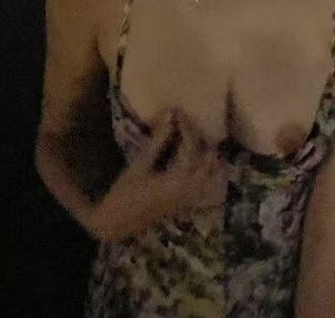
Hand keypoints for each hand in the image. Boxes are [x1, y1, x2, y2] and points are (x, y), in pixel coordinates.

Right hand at [92, 106, 229, 241]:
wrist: (119, 222)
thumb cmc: (126, 192)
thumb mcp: (140, 164)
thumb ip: (158, 140)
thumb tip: (170, 114)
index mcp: (178, 179)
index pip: (191, 146)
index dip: (186, 126)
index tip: (177, 111)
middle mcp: (190, 189)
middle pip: (208, 159)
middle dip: (200, 138)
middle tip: (187, 123)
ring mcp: (192, 199)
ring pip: (215, 175)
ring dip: (211, 156)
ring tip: (198, 140)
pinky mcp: (190, 204)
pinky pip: (211, 190)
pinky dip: (214, 176)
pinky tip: (205, 165)